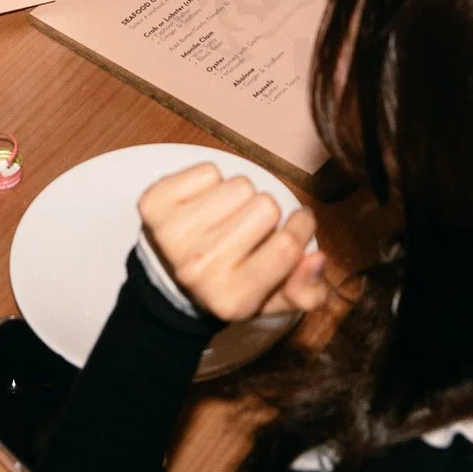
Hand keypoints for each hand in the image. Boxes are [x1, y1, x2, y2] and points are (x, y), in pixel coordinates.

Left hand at [138, 166, 326, 323]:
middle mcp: (200, 268)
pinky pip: (207, 171)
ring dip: (239, 197)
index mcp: (232, 298)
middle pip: (266, 207)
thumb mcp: (268, 300)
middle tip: (249, 228)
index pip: (287, 247)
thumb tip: (318, 258)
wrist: (165, 279)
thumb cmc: (226, 283)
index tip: (300, 220)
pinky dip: (210, 183)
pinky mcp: (154, 203)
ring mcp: (172, 235)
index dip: (302, 226)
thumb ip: (304, 290)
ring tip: (225, 217)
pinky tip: (202, 205)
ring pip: (238, 185)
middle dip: (265, 213)